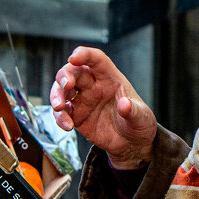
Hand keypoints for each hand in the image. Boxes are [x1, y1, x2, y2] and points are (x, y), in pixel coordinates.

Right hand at [49, 47, 156, 168]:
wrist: (131, 144)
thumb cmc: (138, 123)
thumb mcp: (141, 117)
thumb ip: (133, 111)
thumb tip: (125, 105)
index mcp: (110, 78)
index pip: (96, 60)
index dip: (85, 55)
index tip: (74, 57)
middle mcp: (94, 85)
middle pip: (73, 72)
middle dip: (65, 76)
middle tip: (66, 86)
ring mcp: (83, 99)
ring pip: (62, 89)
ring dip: (56, 95)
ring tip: (59, 107)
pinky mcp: (76, 115)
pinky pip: (62, 112)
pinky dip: (60, 117)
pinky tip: (67, 126)